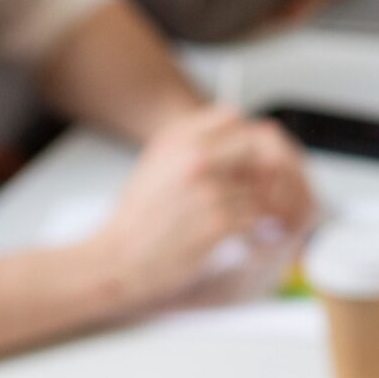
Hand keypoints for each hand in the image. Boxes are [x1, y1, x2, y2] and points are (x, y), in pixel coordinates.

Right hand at [90, 107, 318, 308]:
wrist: (117, 259)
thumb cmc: (137, 218)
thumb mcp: (157, 163)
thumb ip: (193, 141)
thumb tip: (236, 125)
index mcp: (178, 139)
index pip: (233, 118)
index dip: (245, 139)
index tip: (247, 160)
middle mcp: (195, 157)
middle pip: (257, 148)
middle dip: (261, 172)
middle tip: (259, 192)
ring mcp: (209, 189)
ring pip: (260, 188)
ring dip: (256, 208)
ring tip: (242, 222)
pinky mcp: (219, 221)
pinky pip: (256, 219)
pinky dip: (252, 232)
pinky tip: (236, 239)